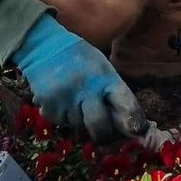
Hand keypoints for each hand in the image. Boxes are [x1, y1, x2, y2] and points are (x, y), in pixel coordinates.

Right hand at [11, 14, 147, 142]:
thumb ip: (114, 93)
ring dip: (81, 119)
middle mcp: (86, 90)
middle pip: (100, 127)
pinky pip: (62, 122)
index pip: (125, 105)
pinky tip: (62, 99)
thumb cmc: (79, 58)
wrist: (43, 46)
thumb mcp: (102, 68)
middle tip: (103, 133)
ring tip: (75, 99)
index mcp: (104, 77)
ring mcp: (65, 100)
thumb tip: (129, 124)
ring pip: (79, 125)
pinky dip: (64, 116)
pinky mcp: (48, 107)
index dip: (134, 122)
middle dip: (104, 134)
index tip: (137, 132)